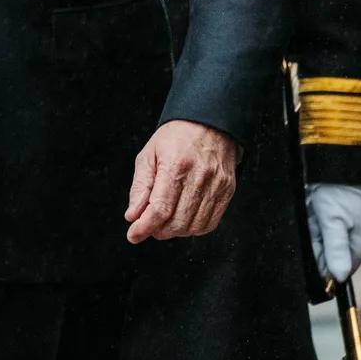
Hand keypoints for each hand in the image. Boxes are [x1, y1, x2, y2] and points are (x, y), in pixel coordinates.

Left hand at [126, 119, 238, 241]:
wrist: (208, 124)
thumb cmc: (174, 139)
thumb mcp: (149, 155)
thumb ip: (140, 187)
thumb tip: (133, 216)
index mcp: (175, 167)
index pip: (160, 209)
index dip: (145, 227)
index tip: (133, 235)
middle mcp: (199, 178)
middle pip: (178, 221)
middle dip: (159, 231)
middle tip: (148, 227)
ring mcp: (217, 186)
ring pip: (195, 226)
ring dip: (176, 232)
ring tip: (164, 224)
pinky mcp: (227, 191)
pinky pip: (211, 222)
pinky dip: (195, 228)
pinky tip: (183, 221)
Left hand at [309, 183, 360, 283]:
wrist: (337, 167)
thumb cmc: (339, 191)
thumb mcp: (333, 221)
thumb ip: (335, 249)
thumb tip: (338, 276)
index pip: (341, 268)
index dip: (324, 264)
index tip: (314, 249)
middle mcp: (356, 240)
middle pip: (330, 254)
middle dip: (316, 241)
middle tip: (316, 223)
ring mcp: (348, 229)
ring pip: (323, 241)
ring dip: (314, 230)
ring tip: (315, 213)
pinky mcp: (338, 220)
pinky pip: (321, 229)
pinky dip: (314, 222)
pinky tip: (314, 211)